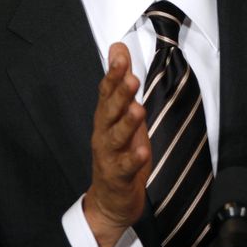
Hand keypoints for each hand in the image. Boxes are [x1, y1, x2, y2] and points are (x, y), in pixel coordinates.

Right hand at [84, 43, 151, 246]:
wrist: (110, 199)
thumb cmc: (118, 151)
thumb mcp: (121, 112)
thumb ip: (120, 80)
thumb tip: (117, 47)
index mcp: (105, 116)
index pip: (107, 91)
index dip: (114, 73)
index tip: (121, 56)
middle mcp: (103, 133)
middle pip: (110, 111)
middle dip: (120, 94)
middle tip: (132, 78)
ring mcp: (109, 155)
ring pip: (117, 137)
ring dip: (127, 123)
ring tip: (138, 109)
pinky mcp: (119, 177)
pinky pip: (126, 167)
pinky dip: (133, 159)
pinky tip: (143, 151)